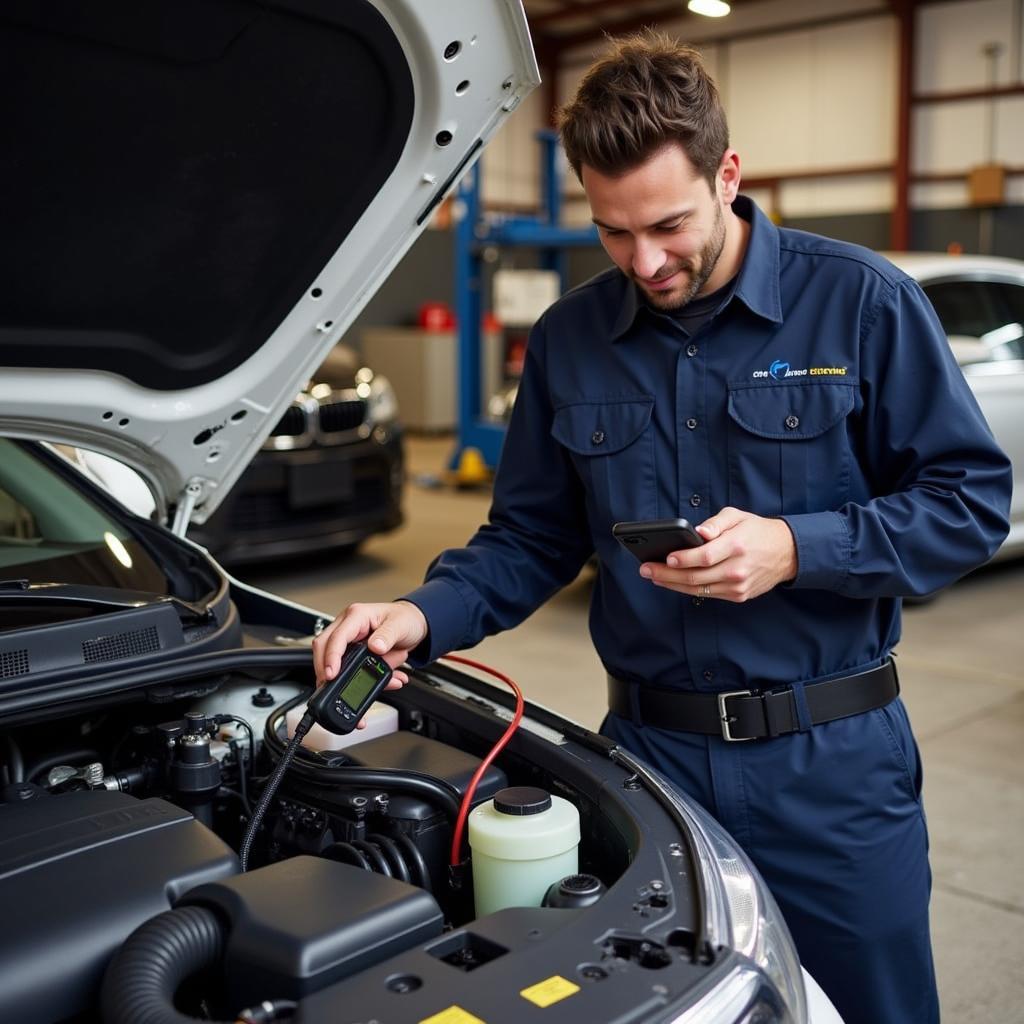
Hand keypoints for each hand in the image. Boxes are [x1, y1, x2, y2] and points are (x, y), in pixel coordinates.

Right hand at [311, 600, 427, 696]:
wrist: (414, 623)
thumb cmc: (405, 619)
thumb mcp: (400, 625)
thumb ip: (387, 636)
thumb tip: (375, 647)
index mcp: (357, 616)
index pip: (337, 636)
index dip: (331, 656)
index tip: (332, 673)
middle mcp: (348, 626)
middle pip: (323, 647)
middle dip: (324, 669)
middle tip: (329, 686)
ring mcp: (348, 639)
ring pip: (330, 659)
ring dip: (341, 677)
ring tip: (357, 691)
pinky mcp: (352, 651)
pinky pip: (347, 667)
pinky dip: (358, 680)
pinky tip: (375, 685)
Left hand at [638, 507, 797, 602]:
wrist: (787, 552)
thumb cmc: (756, 531)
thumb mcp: (737, 516)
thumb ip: (716, 522)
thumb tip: (699, 532)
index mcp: (736, 546)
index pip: (703, 557)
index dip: (682, 559)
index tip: (664, 558)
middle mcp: (737, 569)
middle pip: (696, 577)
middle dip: (666, 575)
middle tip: (646, 569)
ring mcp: (738, 586)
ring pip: (698, 589)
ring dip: (672, 585)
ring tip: (653, 576)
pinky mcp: (738, 596)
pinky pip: (707, 594)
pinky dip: (688, 589)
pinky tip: (673, 582)